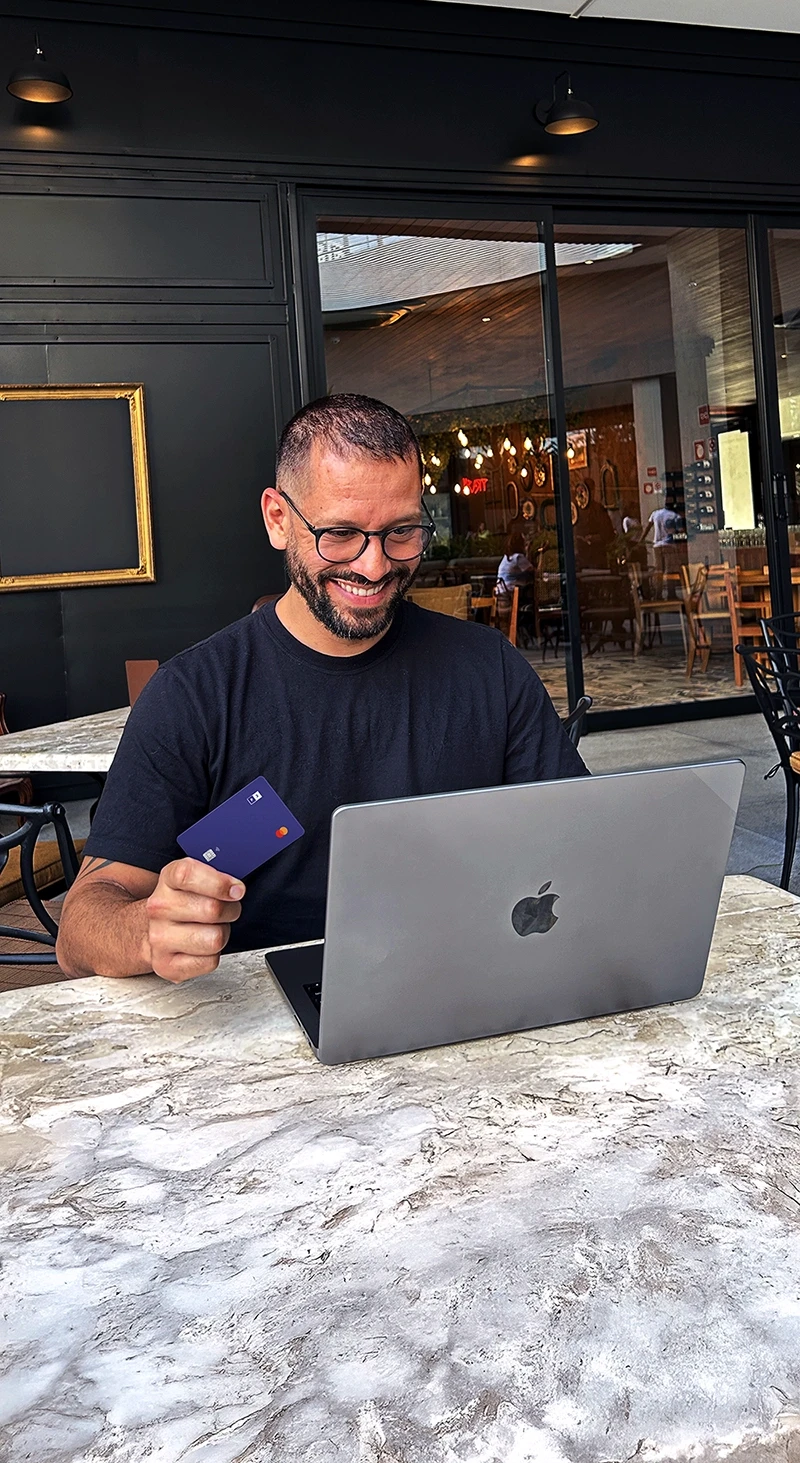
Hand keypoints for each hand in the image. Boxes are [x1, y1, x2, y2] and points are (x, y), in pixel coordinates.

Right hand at [144, 858, 244, 982]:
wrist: (158, 931)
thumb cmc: (185, 903)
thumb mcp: (198, 877)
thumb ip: (219, 874)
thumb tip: (237, 887)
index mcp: (168, 880)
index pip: (188, 875)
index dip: (219, 883)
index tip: (236, 890)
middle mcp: (159, 908)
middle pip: (212, 910)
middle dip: (230, 911)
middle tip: (226, 910)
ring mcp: (159, 938)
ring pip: (214, 939)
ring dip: (222, 934)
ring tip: (212, 929)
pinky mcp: (165, 965)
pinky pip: (210, 962)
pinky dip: (213, 956)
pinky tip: (202, 947)